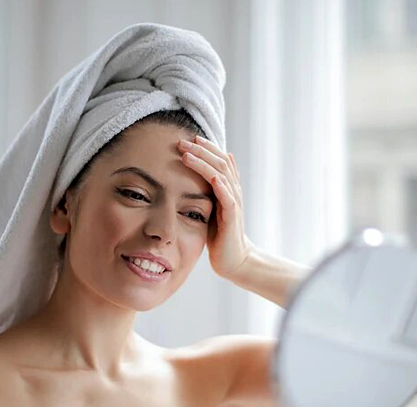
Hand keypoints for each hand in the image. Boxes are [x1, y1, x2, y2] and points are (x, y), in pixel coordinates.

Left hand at [178, 135, 253, 278]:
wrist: (233, 258)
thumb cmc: (219, 234)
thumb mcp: (211, 207)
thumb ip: (207, 190)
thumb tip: (199, 174)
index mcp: (228, 187)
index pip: (220, 159)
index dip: (206, 147)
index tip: (189, 138)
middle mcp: (233, 191)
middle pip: (220, 162)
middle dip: (201, 150)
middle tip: (183, 140)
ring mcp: (234, 203)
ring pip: (222, 175)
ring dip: (204, 163)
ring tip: (188, 153)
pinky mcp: (232, 218)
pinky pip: (228, 198)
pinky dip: (221, 185)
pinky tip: (212, 177)